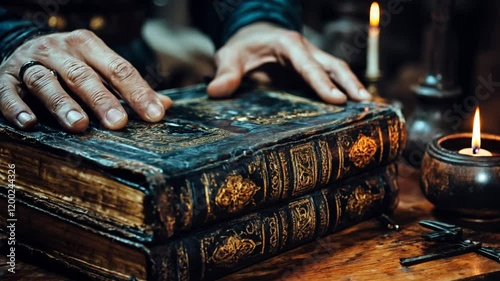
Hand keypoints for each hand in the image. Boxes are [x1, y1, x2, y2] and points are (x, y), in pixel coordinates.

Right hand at [0, 29, 171, 131]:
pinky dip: (16, 107)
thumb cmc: (71, 66)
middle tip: (119, 123)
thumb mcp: (100, 69)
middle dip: (102, 100)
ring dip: (63, 104)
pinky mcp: (4, 78)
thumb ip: (129, 89)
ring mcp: (30, 62)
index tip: (155, 115)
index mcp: (88, 46)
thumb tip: (166, 106)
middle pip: (83, 75)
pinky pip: (8, 91)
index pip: (118, 68)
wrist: (22, 49)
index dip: (138, 92)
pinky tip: (29, 123)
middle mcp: (59, 50)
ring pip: (47, 82)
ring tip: (79, 125)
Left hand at [207, 22, 370, 102]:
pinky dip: (345, 91)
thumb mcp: (230, 56)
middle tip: (364, 103)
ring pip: (337, 71)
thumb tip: (216, 91)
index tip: (335, 99)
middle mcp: (305, 51)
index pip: (307, 64)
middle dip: (349, 83)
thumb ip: (225, 73)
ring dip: (353, 87)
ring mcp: (312, 61)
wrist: (252, 38)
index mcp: (288, 45)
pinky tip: (354, 109)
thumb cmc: (243, 47)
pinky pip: (332, 80)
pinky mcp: (313, 72)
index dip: (321, 82)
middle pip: (332, 65)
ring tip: (368, 107)